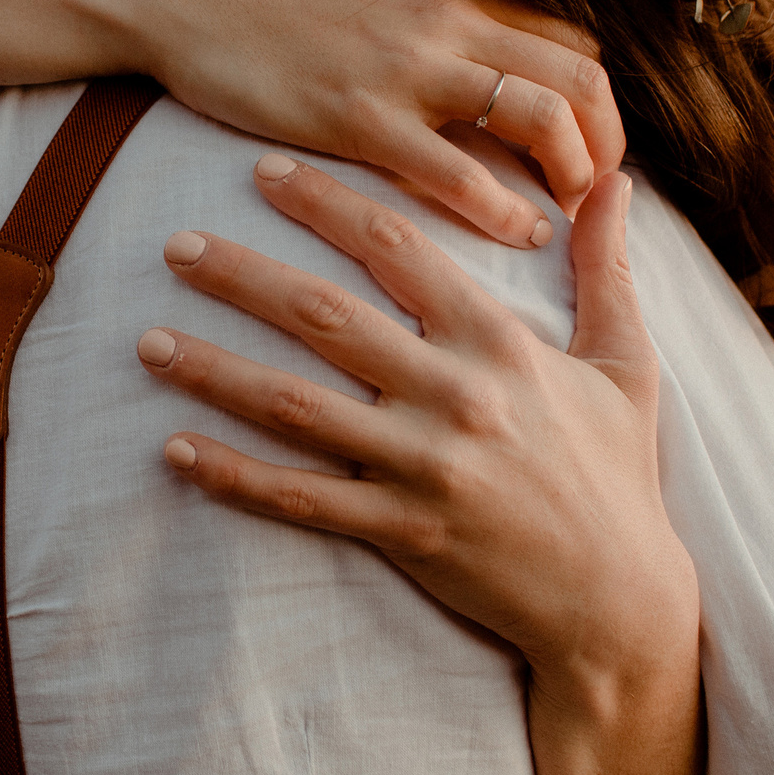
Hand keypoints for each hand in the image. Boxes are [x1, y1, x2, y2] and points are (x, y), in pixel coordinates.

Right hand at [126, 0, 623, 246]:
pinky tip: (516, 236)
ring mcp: (408, 66)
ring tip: (564, 218)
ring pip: (541, 116)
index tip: (592, 148)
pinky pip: (460, 170)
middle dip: (605, 144)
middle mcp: (449, 16)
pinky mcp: (360, 115)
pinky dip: (503, 210)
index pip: (569, 40)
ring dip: (572, 175)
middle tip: (596, 194)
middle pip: (579, 78)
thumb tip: (467, 32)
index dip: (599, 103)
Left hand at [142, 159, 720, 774]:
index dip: (327, 203)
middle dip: (242, 276)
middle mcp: (453, 396)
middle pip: (325, 318)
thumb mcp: (627, 363)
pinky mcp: (400, 534)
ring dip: (214, 371)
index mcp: (499, 342)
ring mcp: (422, 468)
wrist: (619, 603)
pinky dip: (234, 476)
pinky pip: (300, 500)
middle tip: (175, 242)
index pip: (397, 248)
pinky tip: (175, 451)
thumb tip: (614, 181)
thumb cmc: (618, 473)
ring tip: (146, 342)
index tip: (265, 172)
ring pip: (295, 407)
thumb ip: (606, 270)